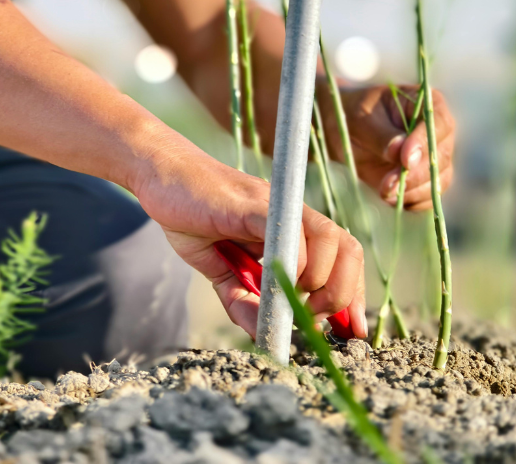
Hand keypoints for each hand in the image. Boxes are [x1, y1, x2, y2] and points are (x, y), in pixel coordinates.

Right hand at [132, 142, 366, 339]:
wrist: (162, 177)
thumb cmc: (192, 216)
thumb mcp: (220, 271)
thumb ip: (242, 301)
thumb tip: (261, 337)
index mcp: (292, 229)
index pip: (343, 258)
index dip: (352, 295)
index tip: (349, 329)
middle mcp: (292, 214)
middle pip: (348, 248)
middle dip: (341, 293)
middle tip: (312, 317)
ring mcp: (275, 205)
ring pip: (329, 238)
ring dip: (319, 280)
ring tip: (293, 300)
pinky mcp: (251, 203)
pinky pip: (285, 230)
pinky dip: (291, 261)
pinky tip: (274, 280)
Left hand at [326, 83, 454, 210]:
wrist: (344, 133)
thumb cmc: (353, 117)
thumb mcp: (361, 119)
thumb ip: (381, 135)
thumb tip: (400, 151)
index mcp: (427, 105)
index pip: (438, 123)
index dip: (424, 142)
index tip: (405, 160)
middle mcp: (438, 131)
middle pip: (441, 156)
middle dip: (415, 174)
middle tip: (388, 184)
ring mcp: (434, 157)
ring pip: (439, 179)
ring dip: (413, 191)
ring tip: (385, 192)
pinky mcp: (425, 179)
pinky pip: (429, 196)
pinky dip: (413, 201)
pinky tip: (392, 199)